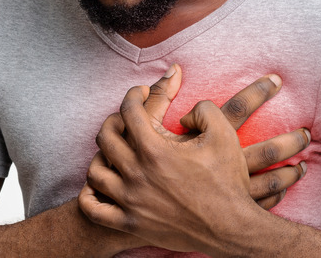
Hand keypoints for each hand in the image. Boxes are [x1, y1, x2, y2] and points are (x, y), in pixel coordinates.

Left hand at [78, 64, 309, 251]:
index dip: (134, 94)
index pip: (129, 111)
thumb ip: (202, 109)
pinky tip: (101, 185)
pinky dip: (89, 195)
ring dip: (102, 156)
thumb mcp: (223, 133)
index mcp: (154, 150)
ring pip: (95, 172)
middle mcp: (136, 174)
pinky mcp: (130, 223)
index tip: (141, 92)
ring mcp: (130, 201)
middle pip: (105, 137)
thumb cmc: (228, 180)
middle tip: (127, 118)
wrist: (232, 227)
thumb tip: (183, 113)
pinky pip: (93, 209)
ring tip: (116, 151)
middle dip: (115, 119)